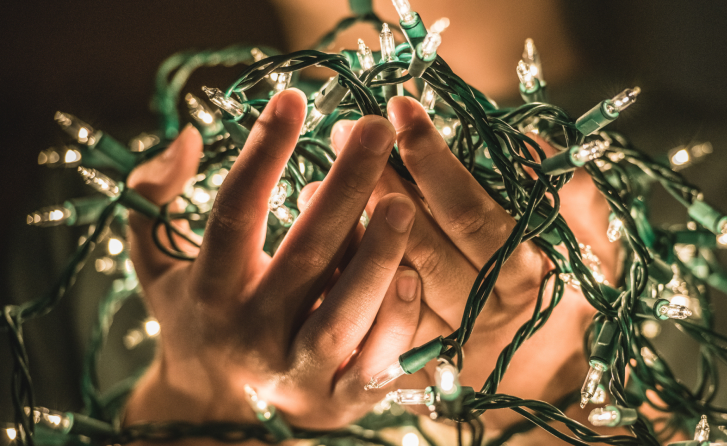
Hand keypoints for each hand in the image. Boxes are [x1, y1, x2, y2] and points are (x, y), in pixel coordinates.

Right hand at [123, 89, 425, 433]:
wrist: (213, 413)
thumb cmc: (195, 316)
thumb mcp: (157, 261)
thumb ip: (153, 198)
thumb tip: (187, 135)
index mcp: (209, 291)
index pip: (234, 213)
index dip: (263, 154)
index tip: (293, 97)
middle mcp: (251, 333)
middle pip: (304, 255)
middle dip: (345, 187)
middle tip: (376, 129)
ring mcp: (296, 373)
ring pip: (344, 315)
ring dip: (378, 256)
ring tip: (402, 199)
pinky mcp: (336, 402)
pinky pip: (375, 364)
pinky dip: (398, 323)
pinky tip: (415, 276)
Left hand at [323, 97, 619, 435]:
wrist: (544, 379)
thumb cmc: (563, 294)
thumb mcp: (592, 248)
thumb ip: (575, 198)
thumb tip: (533, 144)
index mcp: (525, 275)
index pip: (472, 212)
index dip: (434, 160)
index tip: (401, 109)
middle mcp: (484, 312)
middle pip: (423, 244)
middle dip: (381, 183)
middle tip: (346, 131)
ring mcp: (445, 341)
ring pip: (393, 282)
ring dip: (354, 230)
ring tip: (321, 178)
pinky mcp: (416, 363)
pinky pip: (376, 319)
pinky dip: (349, 277)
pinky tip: (325, 239)